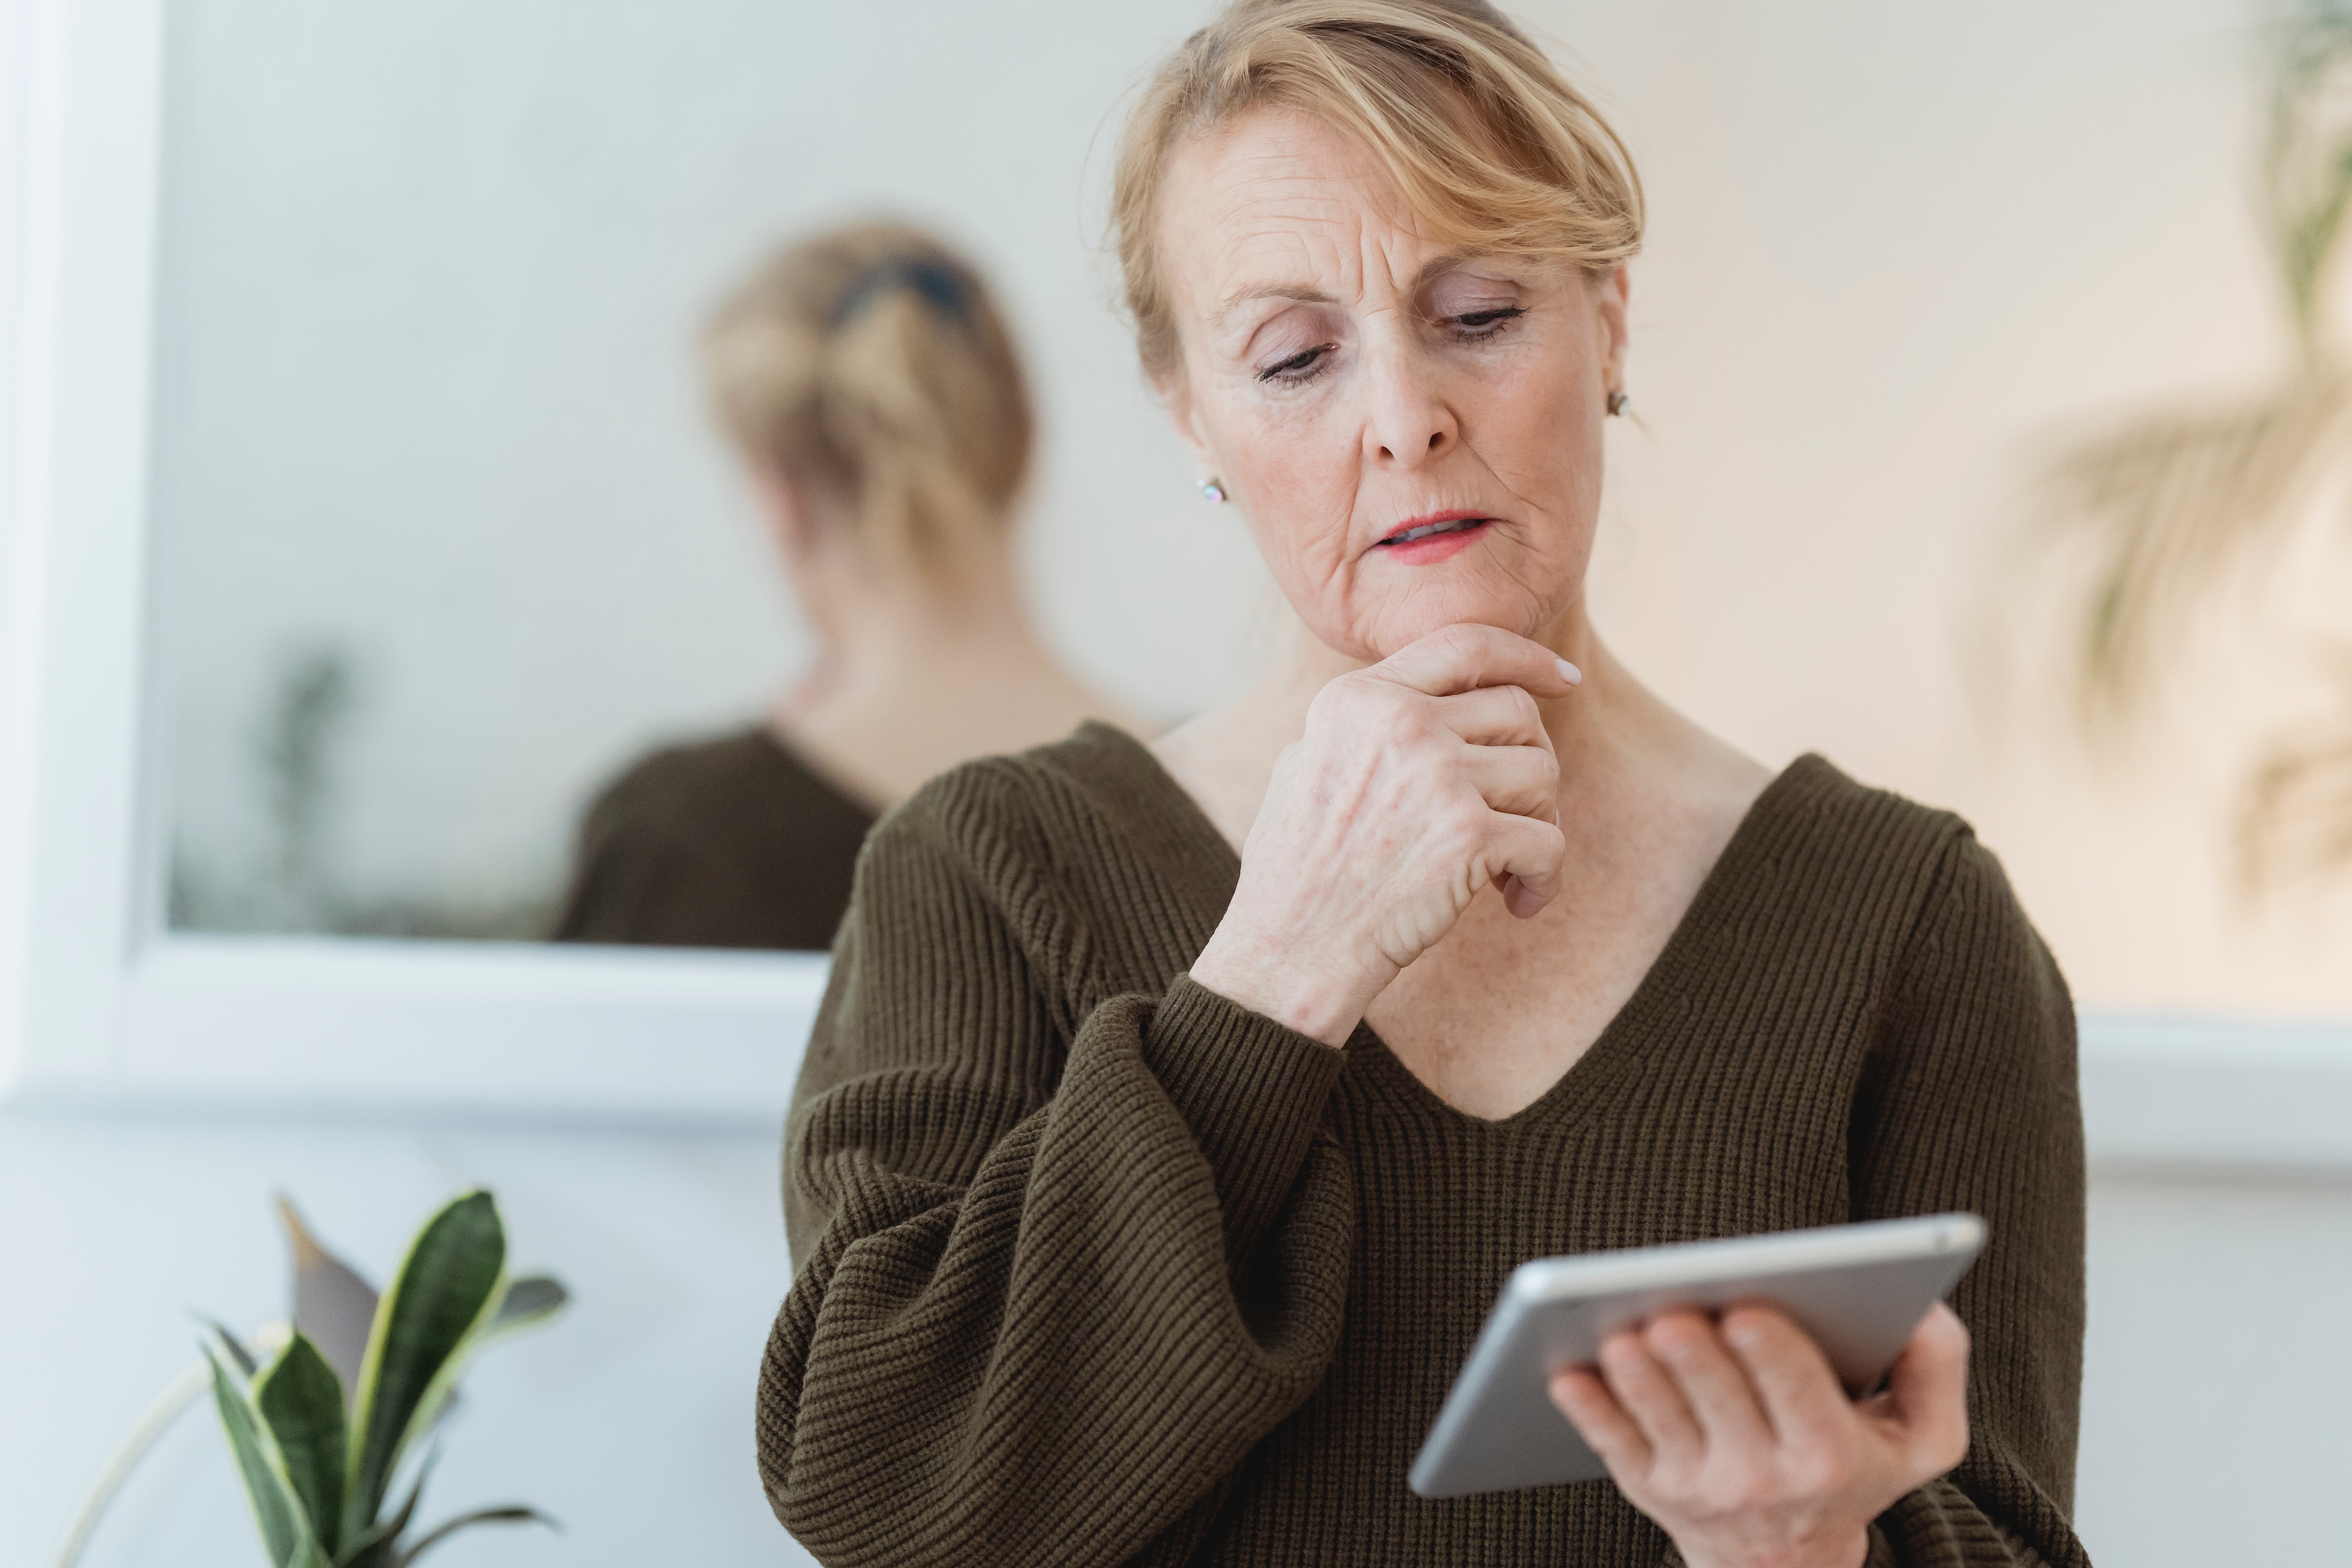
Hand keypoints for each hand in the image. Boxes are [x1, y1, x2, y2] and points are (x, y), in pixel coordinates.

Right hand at [1187, 623, 1577, 1044]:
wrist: (1291, 947)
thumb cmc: (1298, 869)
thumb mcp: (1309, 762)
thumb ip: (1370, 722)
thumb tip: (1440, 704)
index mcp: (1359, 698)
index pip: (1465, 644)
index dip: (1526, 658)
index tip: (1563, 680)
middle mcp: (1400, 723)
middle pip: (1517, 710)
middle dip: (1528, 759)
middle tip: (1516, 811)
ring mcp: (1438, 776)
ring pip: (1541, 772)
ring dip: (1538, 819)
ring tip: (1505, 866)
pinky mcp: (1469, 836)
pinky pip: (1550, 842)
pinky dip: (1545, 878)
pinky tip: (1518, 902)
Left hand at [1548, 1303, 1971, 1567]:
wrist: (1788, 1559)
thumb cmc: (1856, 1467)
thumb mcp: (1924, 1435)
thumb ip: (1936, 1363)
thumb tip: (1922, 1302)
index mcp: (1830, 1453)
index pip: (1799, 1395)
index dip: (1771, 1354)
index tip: (1747, 1313)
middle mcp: (1763, 1476)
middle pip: (1720, 1401)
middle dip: (1695, 1354)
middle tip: (1672, 1312)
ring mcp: (1700, 1485)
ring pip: (1659, 1418)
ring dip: (1637, 1374)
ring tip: (1620, 1332)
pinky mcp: (1648, 1486)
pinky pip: (1610, 1444)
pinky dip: (1588, 1408)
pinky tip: (1567, 1373)